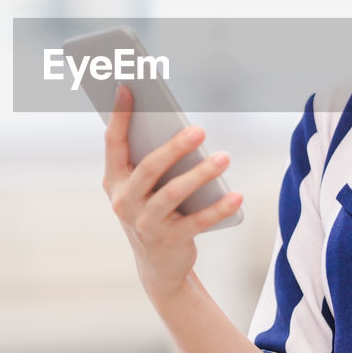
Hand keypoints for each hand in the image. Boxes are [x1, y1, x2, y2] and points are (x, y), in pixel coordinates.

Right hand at [102, 85, 243, 305]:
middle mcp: (124, 201)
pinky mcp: (170, 240)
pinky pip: (197, 221)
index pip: (114, 143)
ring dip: (201, 174)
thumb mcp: (147, 185)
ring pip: (173, 193)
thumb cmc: (155, 209)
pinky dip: (219, 208)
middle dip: (174, 147)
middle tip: (199, 129)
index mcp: (114, 180)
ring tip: (225, 158)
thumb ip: (153, 158)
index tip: (127, 87)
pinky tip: (237, 196)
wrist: (159, 265)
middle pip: (149, 168)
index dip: (119, 115)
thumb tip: (181, 125)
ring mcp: (145, 223)